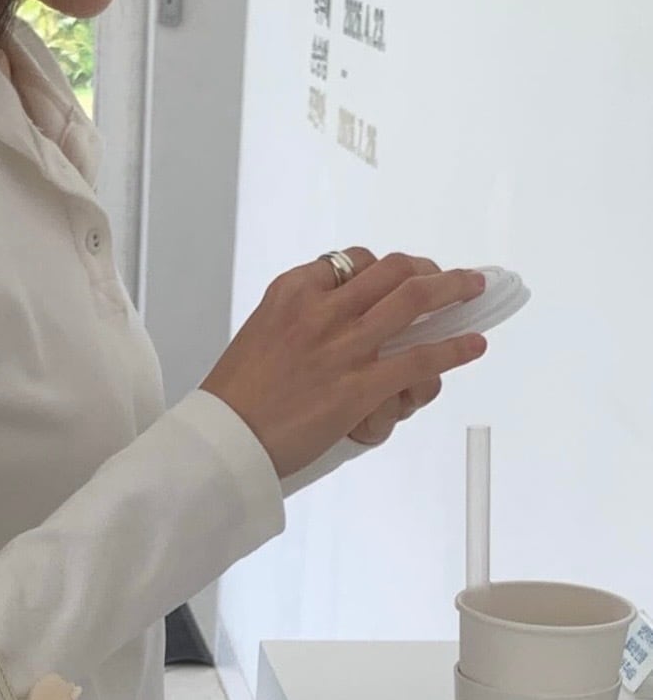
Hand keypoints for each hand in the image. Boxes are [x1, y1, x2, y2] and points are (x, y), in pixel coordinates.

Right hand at [198, 248, 487, 480]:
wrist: (226, 439)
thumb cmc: (236, 396)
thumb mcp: (259, 334)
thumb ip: (297, 320)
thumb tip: (334, 322)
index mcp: (293, 292)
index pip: (352, 261)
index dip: (384, 267)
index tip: (398, 276)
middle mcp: (322, 310)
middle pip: (393, 272)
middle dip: (427, 269)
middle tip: (446, 277)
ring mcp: (345, 347)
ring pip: (415, 301)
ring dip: (453, 291)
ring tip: (473, 290)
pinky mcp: (360, 387)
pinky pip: (420, 359)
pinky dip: (454, 348)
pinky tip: (472, 346)